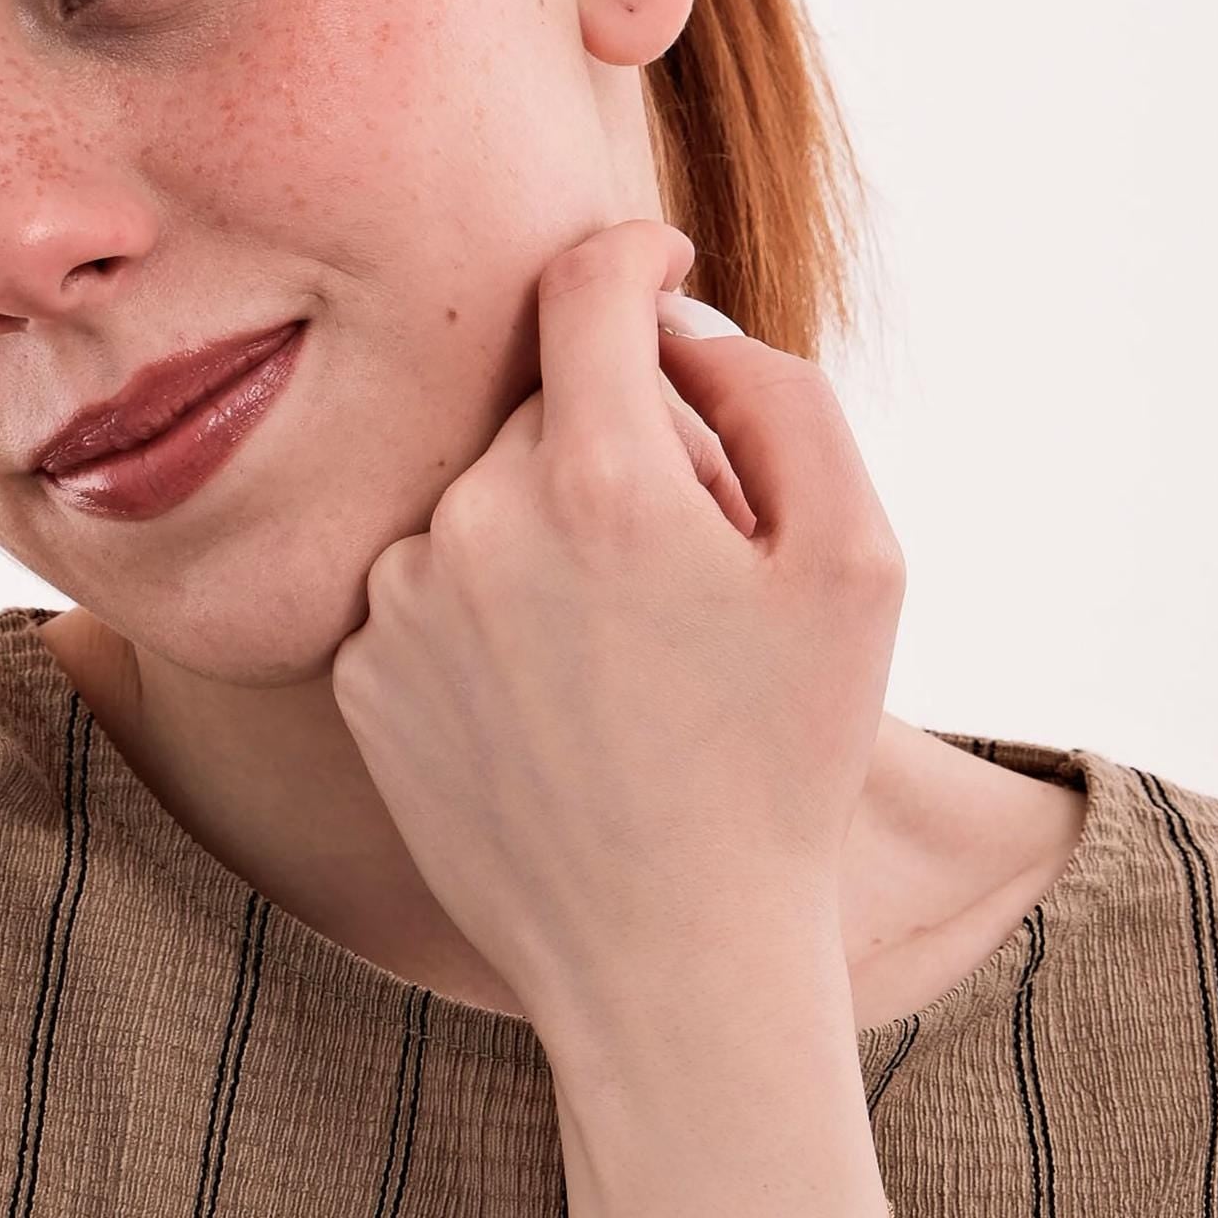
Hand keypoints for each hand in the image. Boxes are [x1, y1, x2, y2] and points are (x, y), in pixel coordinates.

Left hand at [328, 218, 905, 1057]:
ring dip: (543, 530)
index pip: (582, 283)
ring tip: (623, 654)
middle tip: (691, 558)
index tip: (661, 270)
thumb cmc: (783, 761)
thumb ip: (779, 395)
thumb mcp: (857, 562)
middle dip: (616, 441)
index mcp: (598, 477)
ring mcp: (399, 606)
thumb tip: (679, 324)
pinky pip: (426, 588)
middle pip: (538, 405)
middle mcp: (470, 524)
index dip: (633, 257)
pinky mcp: (359, 680)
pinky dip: (485, 611)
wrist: (668, 959)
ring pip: (477, 499)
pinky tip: (554, 702)